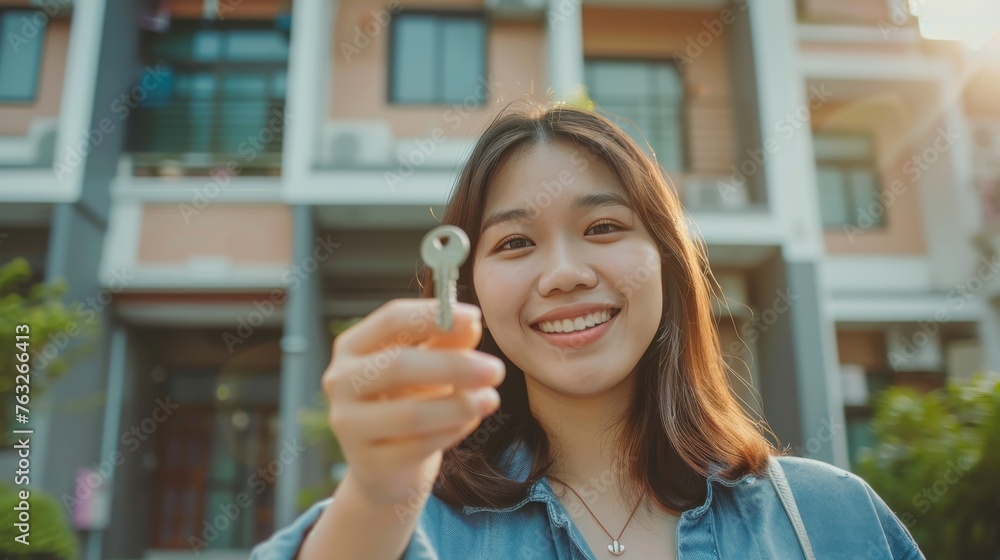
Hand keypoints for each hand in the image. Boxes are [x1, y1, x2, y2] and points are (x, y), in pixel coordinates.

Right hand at [322, 299, 504, 506]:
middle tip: (496, 370)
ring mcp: (348, 425)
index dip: (432, 317)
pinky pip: (418, 446)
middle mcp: (340, 382)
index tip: (475, 316)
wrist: (390, 465)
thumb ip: (449, 341)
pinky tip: (470, 422)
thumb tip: (471, 322)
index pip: (390, 321)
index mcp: (353, 347)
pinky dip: (451, 432)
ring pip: (409, 414)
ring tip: (490, 399)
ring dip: (459, 405)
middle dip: (454, 366)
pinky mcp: (367, 463)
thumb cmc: (410, 400)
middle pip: (397, 365)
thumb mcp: (430, 364)